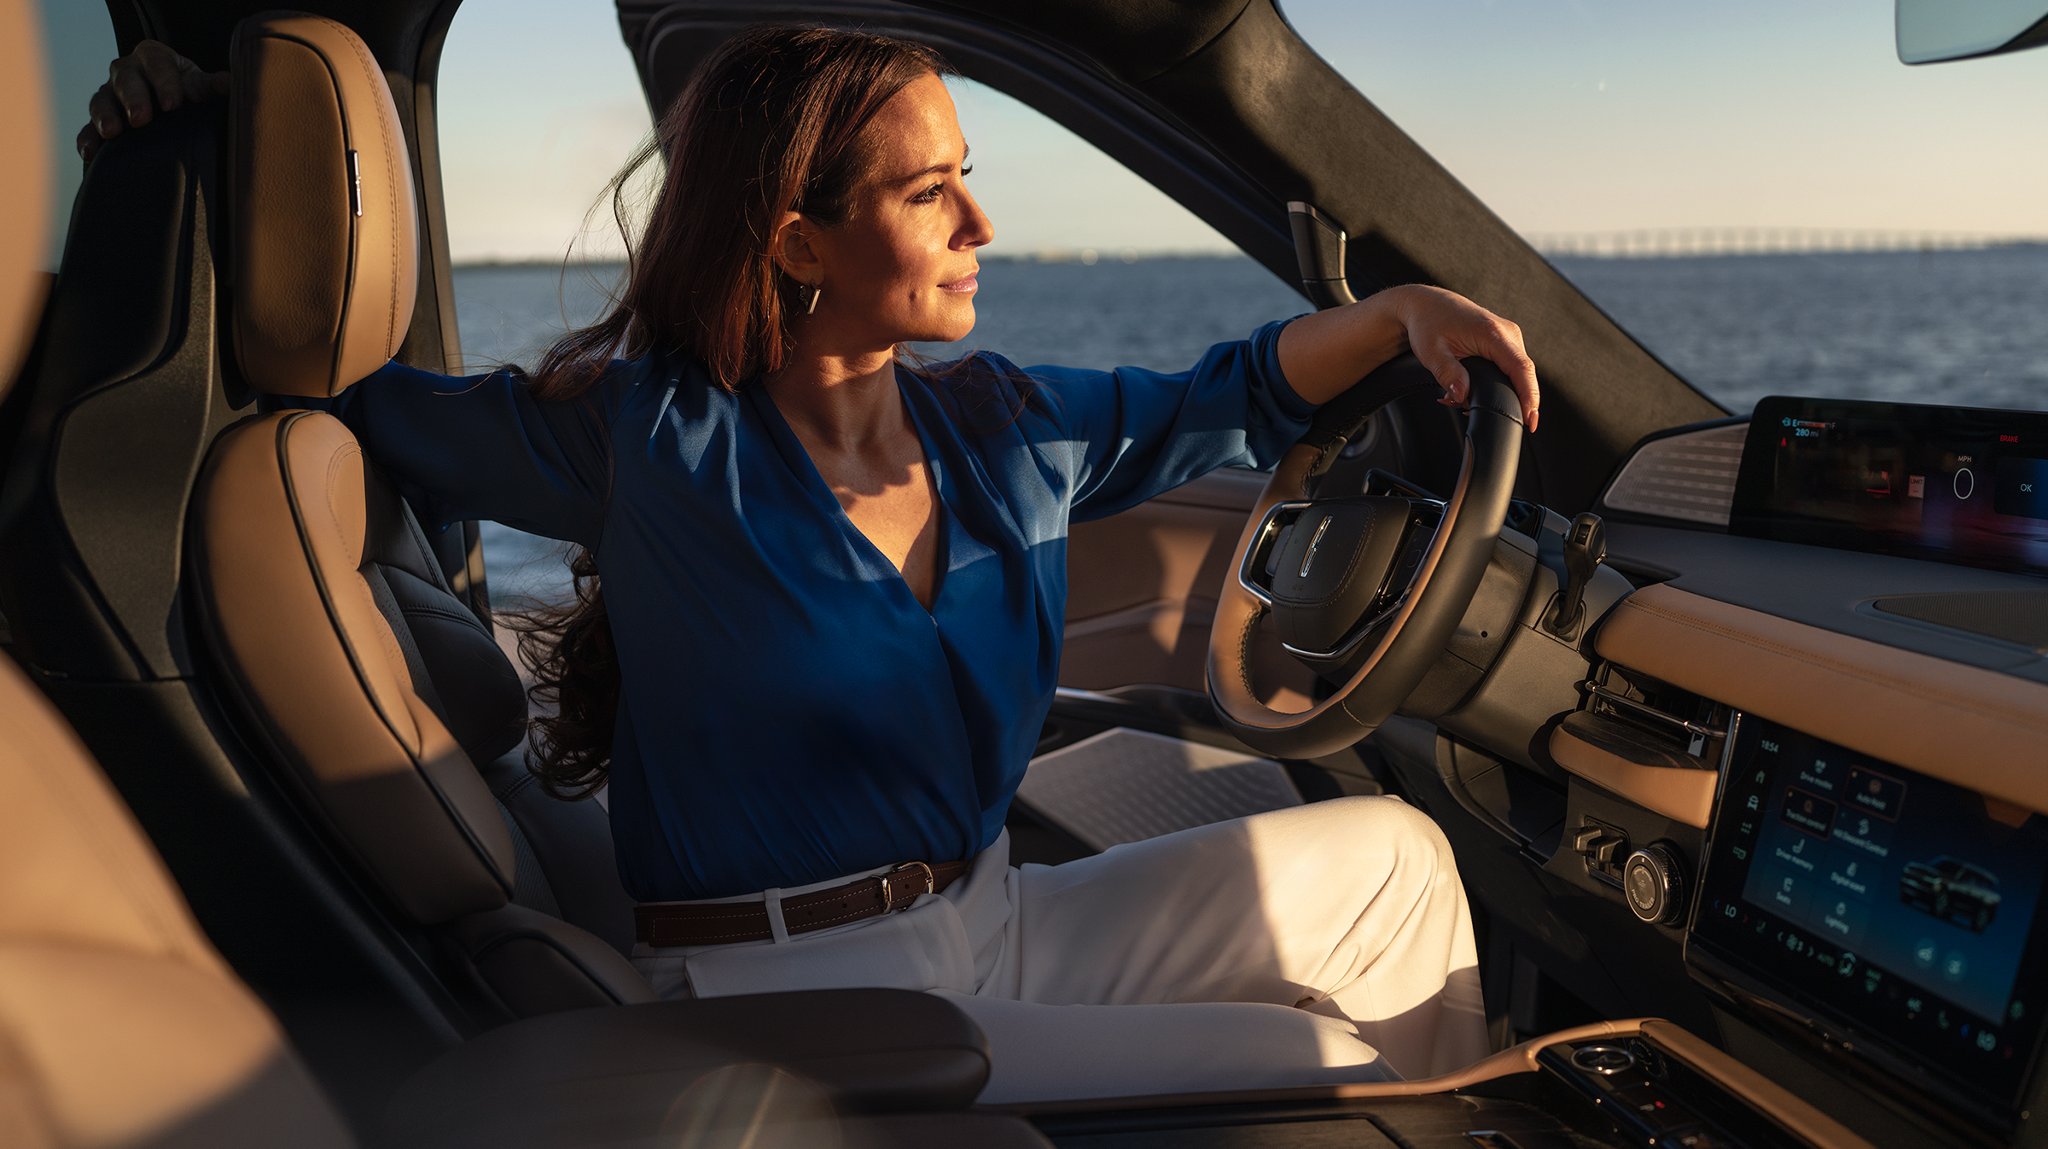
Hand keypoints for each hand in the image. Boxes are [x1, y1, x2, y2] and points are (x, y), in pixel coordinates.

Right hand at [77, 40, 229, 164]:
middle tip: (141, 119)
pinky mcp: (100, 120)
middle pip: (124, 78)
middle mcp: (127, 71)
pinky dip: (88, 139)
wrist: (173, 109)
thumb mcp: (201, 87)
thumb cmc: (189, 93)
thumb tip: (230, 83)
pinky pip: (88, 128)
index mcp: (155, 58)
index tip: (173, 104)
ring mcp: (110, 95)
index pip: (156, 63)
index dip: (164, 82)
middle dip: (133, 98)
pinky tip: (89, 154)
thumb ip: (212, 86)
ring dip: (105, 116)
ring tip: (112, 133)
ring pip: (101, 100)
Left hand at [1388, 285, 1540, 431]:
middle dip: (1509, 401)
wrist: (1427, 305)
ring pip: (1517, 373)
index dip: (1529, 396)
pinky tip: (1471, 391)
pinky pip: (1510, 367)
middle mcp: (1507, 332)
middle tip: (1478, 414)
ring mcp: (1508, 336)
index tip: (1530, 419)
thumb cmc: (1428, 323)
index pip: (1521, 368)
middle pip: (1523, 375)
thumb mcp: (1431, 352)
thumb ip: (1448, 374)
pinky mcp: (1504, 342)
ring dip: (1499, 393)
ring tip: (1463, 401)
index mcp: (1492, 333)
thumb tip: (1461, 396)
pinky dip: (1496, 383)